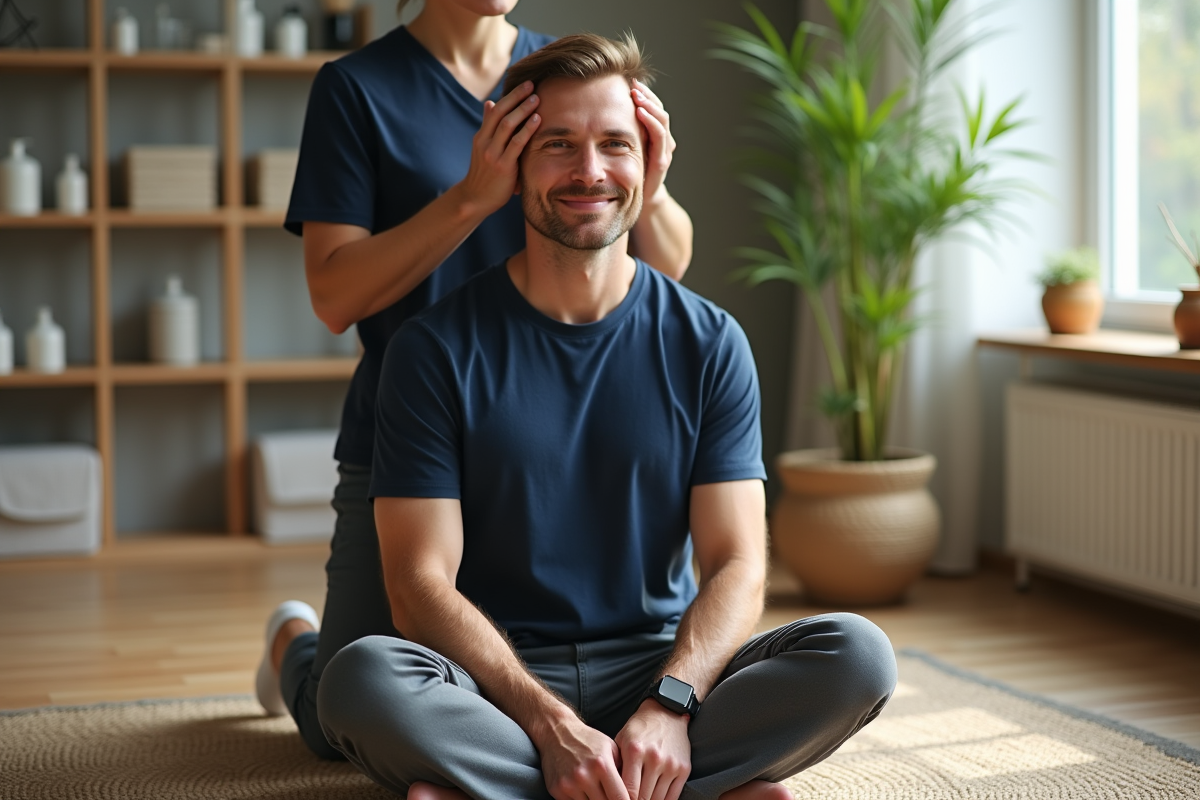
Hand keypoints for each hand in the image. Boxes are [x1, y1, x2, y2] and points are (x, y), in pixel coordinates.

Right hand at [459, 81, 541, 215]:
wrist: (475, 198)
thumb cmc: (484, 173)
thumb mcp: (483, 148)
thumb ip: (488, 127)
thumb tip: (490, 103)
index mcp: (481, 136)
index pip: (496, 110)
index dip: (510, 96)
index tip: (524, 84)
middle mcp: (485, 142)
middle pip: (501, 113)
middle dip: (516, 97)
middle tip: (532, 84)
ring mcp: (493, 154)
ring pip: (507, 125)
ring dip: (523, 110)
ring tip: (536, 98)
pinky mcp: (503, 166)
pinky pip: (516, 144)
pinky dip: (527, 130)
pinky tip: (537, 120)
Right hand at [539, 713, 630, 799]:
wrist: (557, 732)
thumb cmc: (588, 741)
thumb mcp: (611, 748)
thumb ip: (623, 770)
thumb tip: (635, 794)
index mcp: (602, 765)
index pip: (620, 798)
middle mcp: (585, 776)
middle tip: (613, 795)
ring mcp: (569, 785)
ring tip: (599, 792)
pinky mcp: (558, 790)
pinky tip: (585, 792)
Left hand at [614, 700, 690, 799]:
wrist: (666, 713)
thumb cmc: (640, 727)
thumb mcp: (621, 739)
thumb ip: (616, 763)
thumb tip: (611, 788)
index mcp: (635, 751)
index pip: (628, 789)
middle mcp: (654, 758)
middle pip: (643, 797)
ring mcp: (671, 764)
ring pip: (657, 799)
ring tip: (642, 799)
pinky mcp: (684, 768)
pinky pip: (673, 796)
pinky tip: (656, 799)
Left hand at [630, 80, 675, 203]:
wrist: (640, 202)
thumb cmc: (629, 176)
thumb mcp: (624, 150)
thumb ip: (620, 132)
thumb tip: (598, 110)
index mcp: (653, 135)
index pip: (652, 107)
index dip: (643, 93)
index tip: (630, 80)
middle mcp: (662, 140)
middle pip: (659, 109)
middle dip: (646, 95)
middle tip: (633, 83)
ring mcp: (663, 150)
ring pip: (662, 119)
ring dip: (649, 104)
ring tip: (637, 94)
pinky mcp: (660, 161)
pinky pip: (659, 136)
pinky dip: (650, 121)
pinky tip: (640, 112)